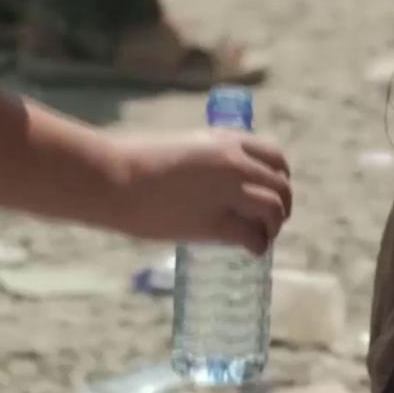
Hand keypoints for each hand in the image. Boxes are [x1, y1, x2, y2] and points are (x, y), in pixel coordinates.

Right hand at [109, 129, 291, 252]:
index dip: (279, 178)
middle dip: (281, 206)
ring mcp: (228, 192)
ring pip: (274, 210)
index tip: (272, 192)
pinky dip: (258, 246)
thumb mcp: (182, 147)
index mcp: (227, 140)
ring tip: (262, 238)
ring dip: (273, 227)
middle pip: (280, 186)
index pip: (275, 157)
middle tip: (271, 222)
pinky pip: (254, 237)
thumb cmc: (133, 162)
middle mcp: (235, 163)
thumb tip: (212, 182)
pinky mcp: (215, 222)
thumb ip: (207, 160)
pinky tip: (251, 251)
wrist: (112, 178)